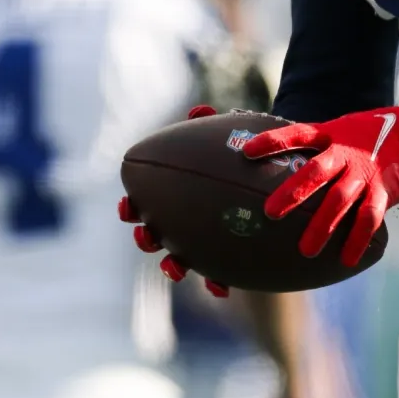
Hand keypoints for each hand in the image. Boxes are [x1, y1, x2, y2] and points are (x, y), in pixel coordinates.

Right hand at [120, 104, 240, 297]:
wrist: (271, 175)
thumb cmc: (239, 152)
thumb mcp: (227, 134)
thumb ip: (210, 124)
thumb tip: (200, 111)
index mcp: (172, 195)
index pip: (142, 203)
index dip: (130, 207)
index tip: (127, 206)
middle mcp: (181, 222)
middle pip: (152, 235)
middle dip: (144, 238)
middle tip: (145, 233)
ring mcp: (201, 244)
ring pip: (178, 261)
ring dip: (171, 266)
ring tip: (174, 266)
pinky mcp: (227, 260)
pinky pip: (218, 277)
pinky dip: (215, 283)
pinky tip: (220, 286)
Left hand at [242, 100, 398, 265]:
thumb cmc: (372, 134)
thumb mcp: (341, 129)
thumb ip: (316, 144)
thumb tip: (280, 158)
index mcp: (331, 134)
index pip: (297, 134)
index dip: (272, 142)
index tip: (246, 152)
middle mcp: (346, 152)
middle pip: (315, 172)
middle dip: (293, 193)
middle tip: (270, 213)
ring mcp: (365, 172)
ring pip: (340, 201)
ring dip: (322, 226)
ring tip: (305, 250)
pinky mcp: (384, 190)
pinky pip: (369, 219)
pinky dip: (358, 240)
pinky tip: (345, 259)